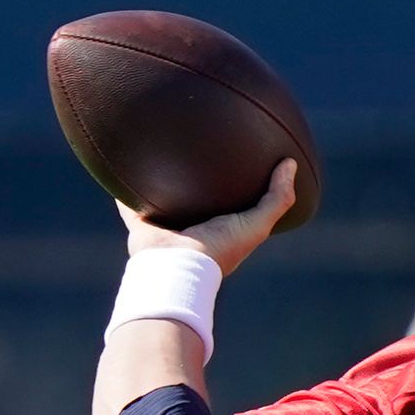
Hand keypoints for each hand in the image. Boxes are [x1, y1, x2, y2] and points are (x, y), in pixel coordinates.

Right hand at [120, 159, 296, 276]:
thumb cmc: (218, 249)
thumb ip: (277, 199)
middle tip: (197, 148)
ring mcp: (165, 226)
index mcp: (218, 229)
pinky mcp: (141, 223)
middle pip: (193, 198)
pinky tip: (124, 163)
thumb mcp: (256, 224)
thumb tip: (290, 164)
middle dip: (194, 178)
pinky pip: (130, 201)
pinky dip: (125, 188)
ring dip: (160, 178)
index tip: (237, 158)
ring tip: (161, 148)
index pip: (228, 204)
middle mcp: (191, 227)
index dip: (234, 184)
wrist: (177, 266)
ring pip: (162, 196)